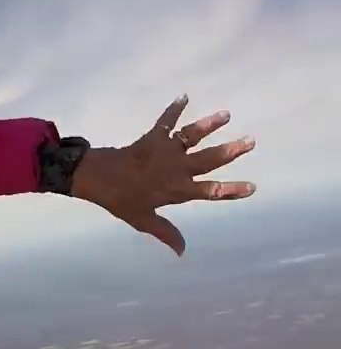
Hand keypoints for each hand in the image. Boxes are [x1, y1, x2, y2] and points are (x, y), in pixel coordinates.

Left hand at [71, 95, 256, 255]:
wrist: (96, 177)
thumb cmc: (120, 200)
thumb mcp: (142, 220)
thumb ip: (165, 232)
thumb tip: (182, 252)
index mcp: (177, 190)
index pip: (209, 191)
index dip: (231, 190)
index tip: (252, 186)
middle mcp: (176, 168)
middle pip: (208, 159)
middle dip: (231, 151)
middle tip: (251, 141)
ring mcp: (165, 151)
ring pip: (192, 136)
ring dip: (209, 125)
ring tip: (226, 115)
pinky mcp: (152, 138)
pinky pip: (166, 121)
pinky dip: (174, 108)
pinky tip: (184, 95)